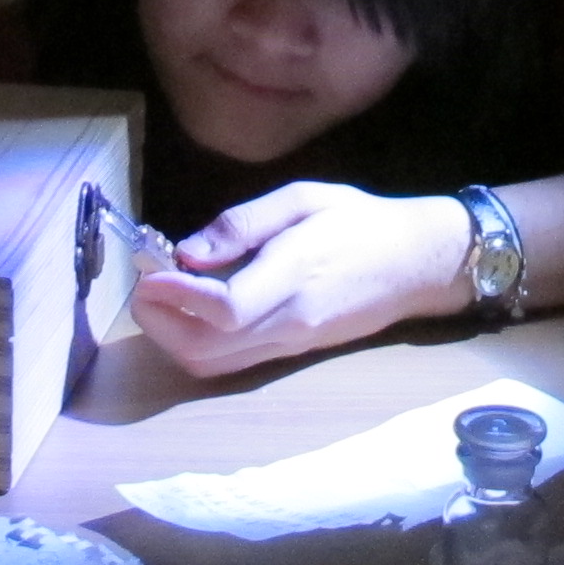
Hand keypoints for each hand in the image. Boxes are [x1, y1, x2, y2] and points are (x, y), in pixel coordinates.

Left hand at [127, 182, 473, 376]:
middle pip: (206, 350)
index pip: (224, 309)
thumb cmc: (360, 221)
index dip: (176, 297)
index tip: (150, 272)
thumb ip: (243, 224)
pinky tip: (197, 309)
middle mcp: (290, 321)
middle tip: (147, 285)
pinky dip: (200, 344)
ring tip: (165, 297)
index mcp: (294, 276)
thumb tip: (188, 253)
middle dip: (160, 324)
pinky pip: (233, 362)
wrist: (416, 264)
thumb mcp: (303, 198)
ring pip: (214, 365)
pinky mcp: (293, 353)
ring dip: (174, 339)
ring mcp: (292, 345)